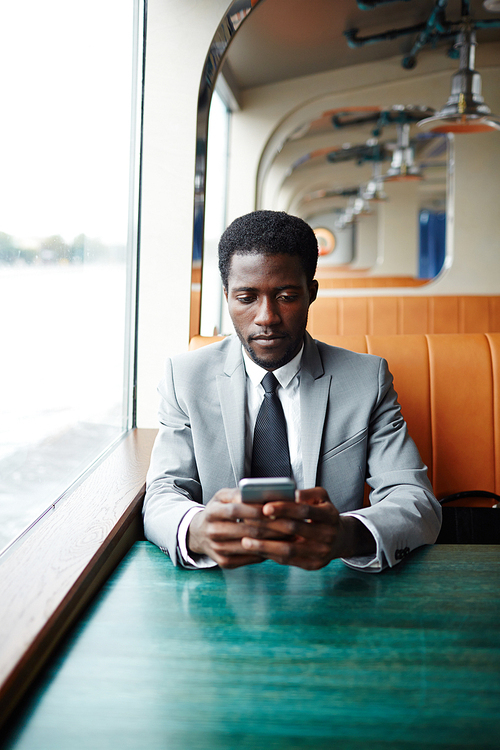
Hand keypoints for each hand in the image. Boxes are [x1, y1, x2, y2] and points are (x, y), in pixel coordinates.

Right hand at [187, 488, 292, 568]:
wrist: (198, 534)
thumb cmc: (218, 511)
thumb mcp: (222, 497)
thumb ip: (239, 493)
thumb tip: (262, 493)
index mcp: (212, 512)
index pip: (236, 510)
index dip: (256, 510)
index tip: (275, 508)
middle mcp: (212, 532)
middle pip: (246, 530)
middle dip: (271, 527)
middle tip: (292, 523)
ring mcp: (217, 550)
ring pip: (250, 546)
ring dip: (273, 540)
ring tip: (292, 534)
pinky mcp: (224, 563)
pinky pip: (249, 558)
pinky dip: (266, 552)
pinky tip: (281, 545)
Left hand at [239, 487, 375, 569]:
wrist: (340, 539)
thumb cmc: (323, 513)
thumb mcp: (321, 498)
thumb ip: (306, 494)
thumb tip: (288, 493)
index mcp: (330, 515)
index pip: (304, 511)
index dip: (284, 508)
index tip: (265, 507)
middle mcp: (328, 535)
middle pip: (294, 529)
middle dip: (269, 525)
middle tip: (247, 522)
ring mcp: (321, 552)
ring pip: (289, 549)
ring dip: (265, 546)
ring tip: (246, 540)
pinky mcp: (313, 565)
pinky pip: (289, 561)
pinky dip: (271, 555)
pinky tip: (256, 550)